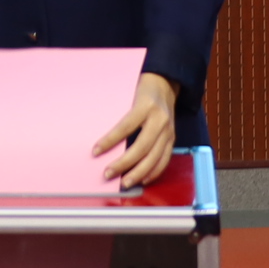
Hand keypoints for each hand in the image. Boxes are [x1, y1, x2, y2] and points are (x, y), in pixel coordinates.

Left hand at [93, 72, 180, 189]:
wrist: (166, 84)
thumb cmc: (144, 92)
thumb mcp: (131, 98)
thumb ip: (123, 118)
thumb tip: (105, 142)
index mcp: (145, 106)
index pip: (125, 127)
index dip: (110, 141)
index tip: (95, 151)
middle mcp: (159, 120)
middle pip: (141, 147)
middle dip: (123, 164)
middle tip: (108, 173)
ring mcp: (168, 131)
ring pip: (154, 157)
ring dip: (138, 173)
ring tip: (124, 183)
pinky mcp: (172, 139)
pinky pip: (164, 159)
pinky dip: (153, 172)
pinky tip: (142, 179)